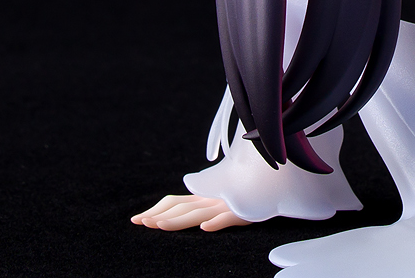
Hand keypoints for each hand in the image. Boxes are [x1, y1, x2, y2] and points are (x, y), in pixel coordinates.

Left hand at [131, 193, 250, 231]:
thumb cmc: (248, 194)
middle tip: (140, 223)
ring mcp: (227, 204)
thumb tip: (189, 214)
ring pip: (200, 212)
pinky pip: (230, 216)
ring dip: (179, 220)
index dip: (157, 209)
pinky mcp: (245, 210)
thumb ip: (205, 204)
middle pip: (182, 207)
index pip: (175, 201)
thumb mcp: (224, 200)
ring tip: (160, 226)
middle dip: (159, 215)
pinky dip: (217, 221)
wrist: (276, 186)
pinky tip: (205, 227)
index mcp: (205, 196)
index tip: (138, 220)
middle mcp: (212, 198)